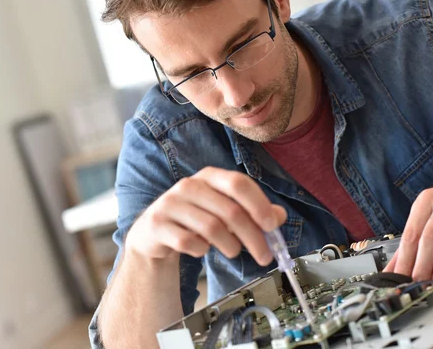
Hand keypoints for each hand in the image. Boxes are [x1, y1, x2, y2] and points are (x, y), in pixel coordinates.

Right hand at [125, 167, 286, 265]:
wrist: (153, 234)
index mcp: (209, 176)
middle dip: (253, 237)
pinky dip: (201, 250)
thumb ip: (253, 212)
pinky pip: (189, 242)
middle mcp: (188, 185)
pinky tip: (202, 249)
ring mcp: (170, 203)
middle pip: (230, 211)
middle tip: (265, 256)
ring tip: (233, 251)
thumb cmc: (195, 221)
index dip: (259, 205)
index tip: (272, 227)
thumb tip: (279, 216)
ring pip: (212, 227)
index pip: (239, 183)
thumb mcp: (225, 213)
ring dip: (230, 246)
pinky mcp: (157, 224)